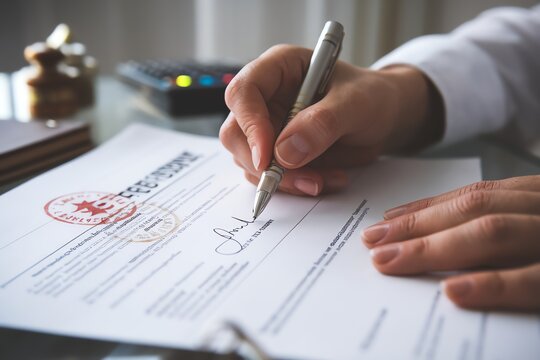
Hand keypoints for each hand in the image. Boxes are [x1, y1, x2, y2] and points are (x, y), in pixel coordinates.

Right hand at [220, 45, 442, 195]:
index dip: (249, 125)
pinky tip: (326, 180)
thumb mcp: (357, 103)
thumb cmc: (371, 97)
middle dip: (264, 164)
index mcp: (278, 69)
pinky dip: (295, 186)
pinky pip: (271, 178)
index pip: (243, 93)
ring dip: (284, 180)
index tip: (267, 158)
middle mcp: (266, 99)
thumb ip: (322, 123)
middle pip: (236, 133)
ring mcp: (268, 128)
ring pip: (251, 162)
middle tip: (302, 180)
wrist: (384, 118)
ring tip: (324, 180)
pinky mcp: (276, 154)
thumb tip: (284, 152)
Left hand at [362, 176, 539, 310]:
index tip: (386, 221)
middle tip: (373, 242)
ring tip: (390, 260)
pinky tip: (452, 290)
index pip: (475, 196)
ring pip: (493, 233)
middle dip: (418, 226)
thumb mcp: (532, 229)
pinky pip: (533, 279)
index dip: (427, 209)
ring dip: (435, 246)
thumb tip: (434, 242)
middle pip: (474, 210)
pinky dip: (492, 284)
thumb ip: (500, 230)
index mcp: (538, 199)